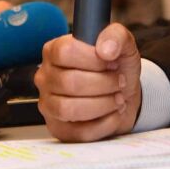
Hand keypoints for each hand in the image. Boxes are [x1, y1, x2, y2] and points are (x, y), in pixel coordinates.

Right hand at [35, 23, 141, 141]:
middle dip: (104, 83)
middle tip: (119, 82)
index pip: (65, 52)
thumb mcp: (122, 45)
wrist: (124, 95)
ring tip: (118, 98)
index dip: (93, 59)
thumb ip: (116, 36)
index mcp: (54, 51)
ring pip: (71, 109)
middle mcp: (45, 77)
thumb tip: (105, 49)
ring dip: (104, 104)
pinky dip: (105, 123)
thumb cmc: (116, 68)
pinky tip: (113, 113)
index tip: (111, 61)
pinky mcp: (59, 129)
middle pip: (70, 82)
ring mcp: (48, 105)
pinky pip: (80, 132)